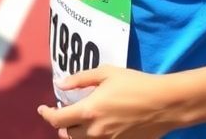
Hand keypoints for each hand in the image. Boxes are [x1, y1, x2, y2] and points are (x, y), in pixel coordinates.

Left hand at [37, 67, 173, 138]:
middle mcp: (95, 131)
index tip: (42, 108)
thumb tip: (60, 84)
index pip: (58, 119)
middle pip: (68, 134)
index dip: (46, 114)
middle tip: (64, 111)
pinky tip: (97, 126)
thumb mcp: (106, 73)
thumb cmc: (134, 84)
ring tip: (78, 121)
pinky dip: (93, 137)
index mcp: (89, 111)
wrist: (163, 104)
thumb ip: (80, 79)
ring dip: (75, 133)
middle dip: (62, 124)